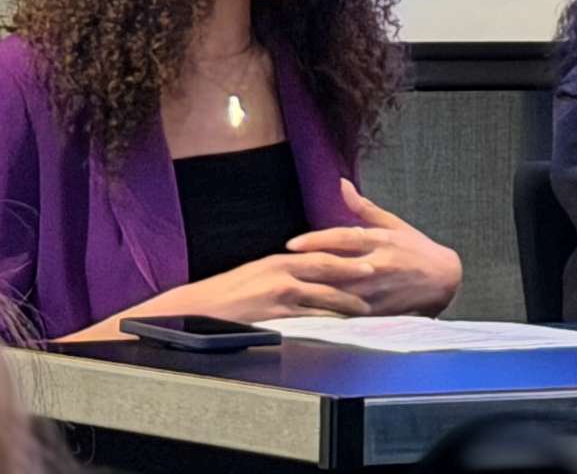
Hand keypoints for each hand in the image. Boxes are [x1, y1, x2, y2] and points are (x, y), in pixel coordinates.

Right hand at [144, 250, 377, 323]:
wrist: (199, 309)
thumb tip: (303, 272)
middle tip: (377, 272)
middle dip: (353, 270)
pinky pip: (308, 318)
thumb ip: (282, 271)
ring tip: (366, 306)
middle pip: (326, 269)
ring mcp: (280, 294)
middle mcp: (282, 272)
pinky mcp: (276, 315)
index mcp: (279, 259)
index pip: (318, 253)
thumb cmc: (226, 294)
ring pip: (322, 295)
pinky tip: (341, 325)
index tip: (364, 251)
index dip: (343, 252)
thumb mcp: (256, 273)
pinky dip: (327, 320)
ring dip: (346, 300)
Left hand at [280, 179, 465, 315]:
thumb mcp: (394, 224)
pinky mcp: (377, 310)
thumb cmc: (416, 249)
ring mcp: (377, 290)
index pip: (343, 238)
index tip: (292, 244)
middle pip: (335, 266)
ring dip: (312, 289)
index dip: (316, 241)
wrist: (444, 279)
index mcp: (381, 240)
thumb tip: (341, 183)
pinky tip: (307, 310)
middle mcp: (377, 264)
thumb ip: (364, 207)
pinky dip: (328, 310)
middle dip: (306, 267)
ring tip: (287, 288)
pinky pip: (348, 311)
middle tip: (279, 268)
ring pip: (339, 291)